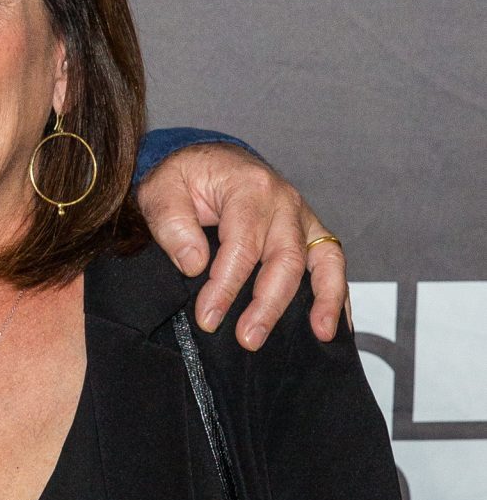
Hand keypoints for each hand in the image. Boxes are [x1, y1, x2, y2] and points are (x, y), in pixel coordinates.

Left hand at [134, 143, 345, 350]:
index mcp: (249, 188)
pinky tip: (334, 324)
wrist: (208, 161)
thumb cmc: (185, 177)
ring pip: (323, 259)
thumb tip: (195, 264)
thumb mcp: (162, 190)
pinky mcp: (308, 232)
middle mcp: (283, 201)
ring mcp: (301, 217)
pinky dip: (337, 293)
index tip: (208, 318)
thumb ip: (172, 224)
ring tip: (319, 334)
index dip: (226, 286)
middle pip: (285, 258)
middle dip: (269, 304)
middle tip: (249, 338)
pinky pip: (331, 261)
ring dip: (324, 299)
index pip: (242, 245)